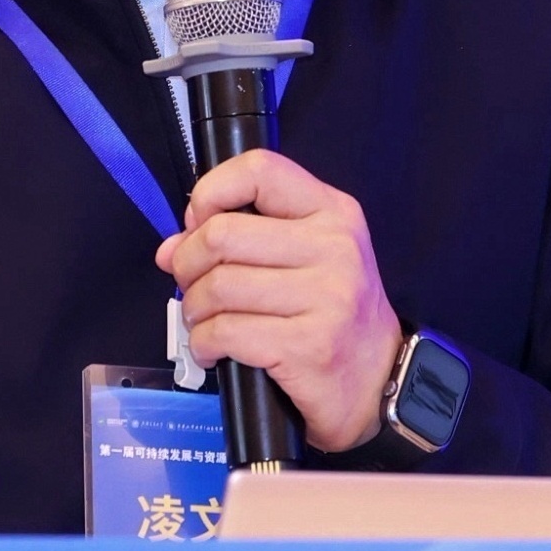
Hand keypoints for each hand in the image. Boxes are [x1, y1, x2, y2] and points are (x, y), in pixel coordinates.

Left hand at [155, 149, 402, 453]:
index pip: (260, 171)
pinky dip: (203, 343)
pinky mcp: (308, 345)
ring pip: (218, 287)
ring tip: (203, 322)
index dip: (212, 192)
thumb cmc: (334, 314)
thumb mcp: (307, 258)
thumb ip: (243, 239)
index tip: (199, 223)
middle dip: (188, 263)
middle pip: (223, 234)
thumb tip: (171, 249)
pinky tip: (213, 349)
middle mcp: (334, 248)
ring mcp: (325, 297)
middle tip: (191, 284)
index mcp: (333, 213)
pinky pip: (225, 332)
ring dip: (193, 309)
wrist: (379, 380)